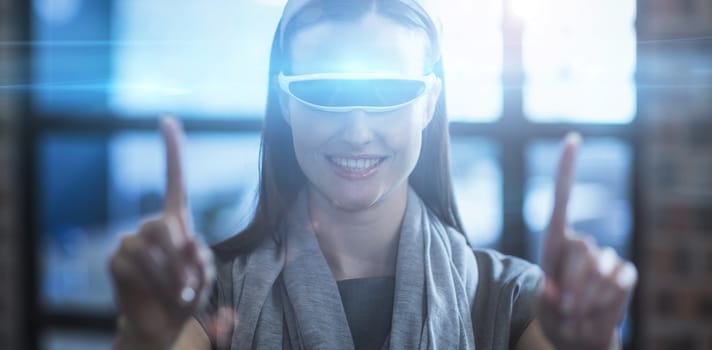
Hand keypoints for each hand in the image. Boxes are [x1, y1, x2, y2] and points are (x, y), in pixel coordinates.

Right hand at [109, 117, 214, 347]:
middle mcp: (151, 225)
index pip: (175, 180)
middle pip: (162, 226)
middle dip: (178, 258)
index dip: (172, 151)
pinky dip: (152, 282)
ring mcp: (129, 240)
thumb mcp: (204, 278)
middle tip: (189, 285)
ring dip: (169, 275)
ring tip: (178, 295)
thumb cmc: (187, 295)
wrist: (162, 322)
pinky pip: (132, 265)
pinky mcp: (116, 260)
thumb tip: (190, 240)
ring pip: (148, 248)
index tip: (167, 119)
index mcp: (177, 221)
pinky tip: (158, 294)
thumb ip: (202, 260)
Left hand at [538, 133, 637, 349]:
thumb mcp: (543, 303)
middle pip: (581, 248)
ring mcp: (606, 257)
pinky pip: (620, 282)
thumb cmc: (554, 313)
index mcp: (555, 241)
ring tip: (577, 312)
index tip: (572, 138)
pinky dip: (607, 303)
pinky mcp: (625, 273)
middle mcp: (581, 243)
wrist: (577, 334)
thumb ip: (547, 295)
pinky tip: (597, 311)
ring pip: (600, 268)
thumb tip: (557, 291)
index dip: (567, 170)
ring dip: (587, 297)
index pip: (561, 200)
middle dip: (572, 281)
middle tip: (564, 307)